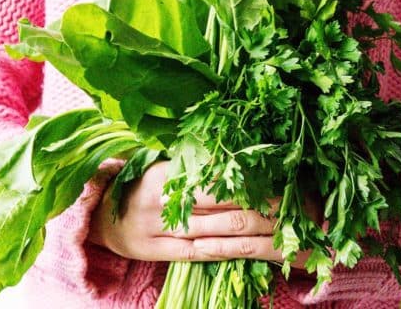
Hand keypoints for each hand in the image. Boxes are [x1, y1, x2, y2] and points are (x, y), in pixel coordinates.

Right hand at [89, 160, 320, 267]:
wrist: (99, 218)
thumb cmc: (138, 183)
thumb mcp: (162, 164)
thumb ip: (196, 159)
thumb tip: (244, 145)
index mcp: (167, 172)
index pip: (222, 176)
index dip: (256, 179)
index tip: (286, 176)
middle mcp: (165, 203)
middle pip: (229, 207)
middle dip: (267, 207)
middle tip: (300, 205)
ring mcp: (164, 232)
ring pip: (223, 233)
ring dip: (260, 231)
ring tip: (290, 226)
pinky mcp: (164, 255)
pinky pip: (207, 254)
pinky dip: (236, 251)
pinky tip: (260, 248)